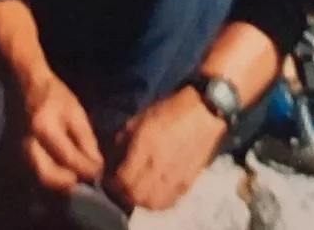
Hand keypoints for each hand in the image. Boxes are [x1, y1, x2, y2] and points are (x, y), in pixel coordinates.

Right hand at [21, 73, 103, 193]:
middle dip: (71, 182)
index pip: (69, 158)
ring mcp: (19, 151)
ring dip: (60, 183)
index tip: (100, 171)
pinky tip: (64, 174)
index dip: (87, 169)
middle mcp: (28, 143)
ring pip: (39, 179)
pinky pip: (34, 176)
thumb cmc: (54, 95)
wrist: (27, 85)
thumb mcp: (76, 112)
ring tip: (77, 177)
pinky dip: (50, 179)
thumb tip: (96, 166)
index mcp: (44, 128)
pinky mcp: (18, 156)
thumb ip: (86, 140)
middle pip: (48, 176)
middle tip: (87, 179)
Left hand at [110, 86, 225, 210]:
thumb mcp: (140, 118)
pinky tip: (154, 193)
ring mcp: (175, 176)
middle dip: (123, 193)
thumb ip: (123, 139)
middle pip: (136, 196)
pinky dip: (158, 202)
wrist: (205, 112)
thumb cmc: (170, 109)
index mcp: (145, 147)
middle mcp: (159, 166)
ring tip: (136, 191)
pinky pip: (169, 202)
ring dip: (141, 201)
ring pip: (153, 204)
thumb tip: (112, 157)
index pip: (123, 180)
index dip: (111, 183)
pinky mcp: (188, 182)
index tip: (108, 177)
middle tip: (120, 185)